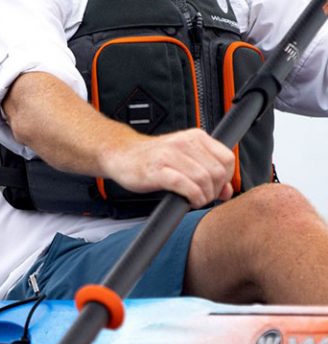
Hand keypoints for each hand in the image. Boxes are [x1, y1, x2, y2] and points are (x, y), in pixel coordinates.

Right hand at [100, 128, 234, 207]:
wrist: (122, 155)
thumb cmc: (152, 158)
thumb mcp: (184, 159)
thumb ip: (207, 171)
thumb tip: (227, 191)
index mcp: (196, 137)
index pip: (227, 158)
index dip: (227, 178)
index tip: (218, 188)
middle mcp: (185, 143)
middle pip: (217, 171)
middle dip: (215, 190)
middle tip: (206, 197)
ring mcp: (170, 156)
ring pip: (203, 179)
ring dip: (204, 196)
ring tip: (196, 200)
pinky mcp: (157, 170)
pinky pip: (184, 185)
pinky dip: (192, 197)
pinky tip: (189, 201)